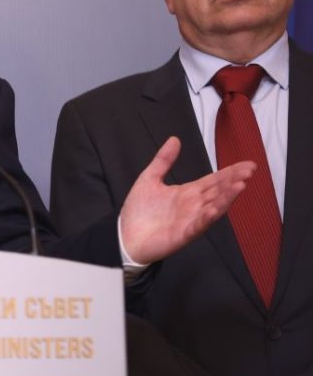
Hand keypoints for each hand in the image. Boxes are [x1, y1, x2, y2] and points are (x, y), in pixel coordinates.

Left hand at [120, 136, 253, 264]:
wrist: (124, 236)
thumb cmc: (139, 211)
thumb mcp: (149, 179)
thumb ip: (163, 160)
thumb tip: (175, 139)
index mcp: (188, 193)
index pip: (213, 180)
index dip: (230, 172)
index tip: (248, 164)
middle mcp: (193, 206)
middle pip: (218, 191)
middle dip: (234, 181)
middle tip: (250, 170)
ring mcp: (190, 220)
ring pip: (213, 207)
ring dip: (227, 197)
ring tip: (240, 185)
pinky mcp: (183, 234)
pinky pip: (198, 225)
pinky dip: (207, 217)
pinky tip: (216, 208)